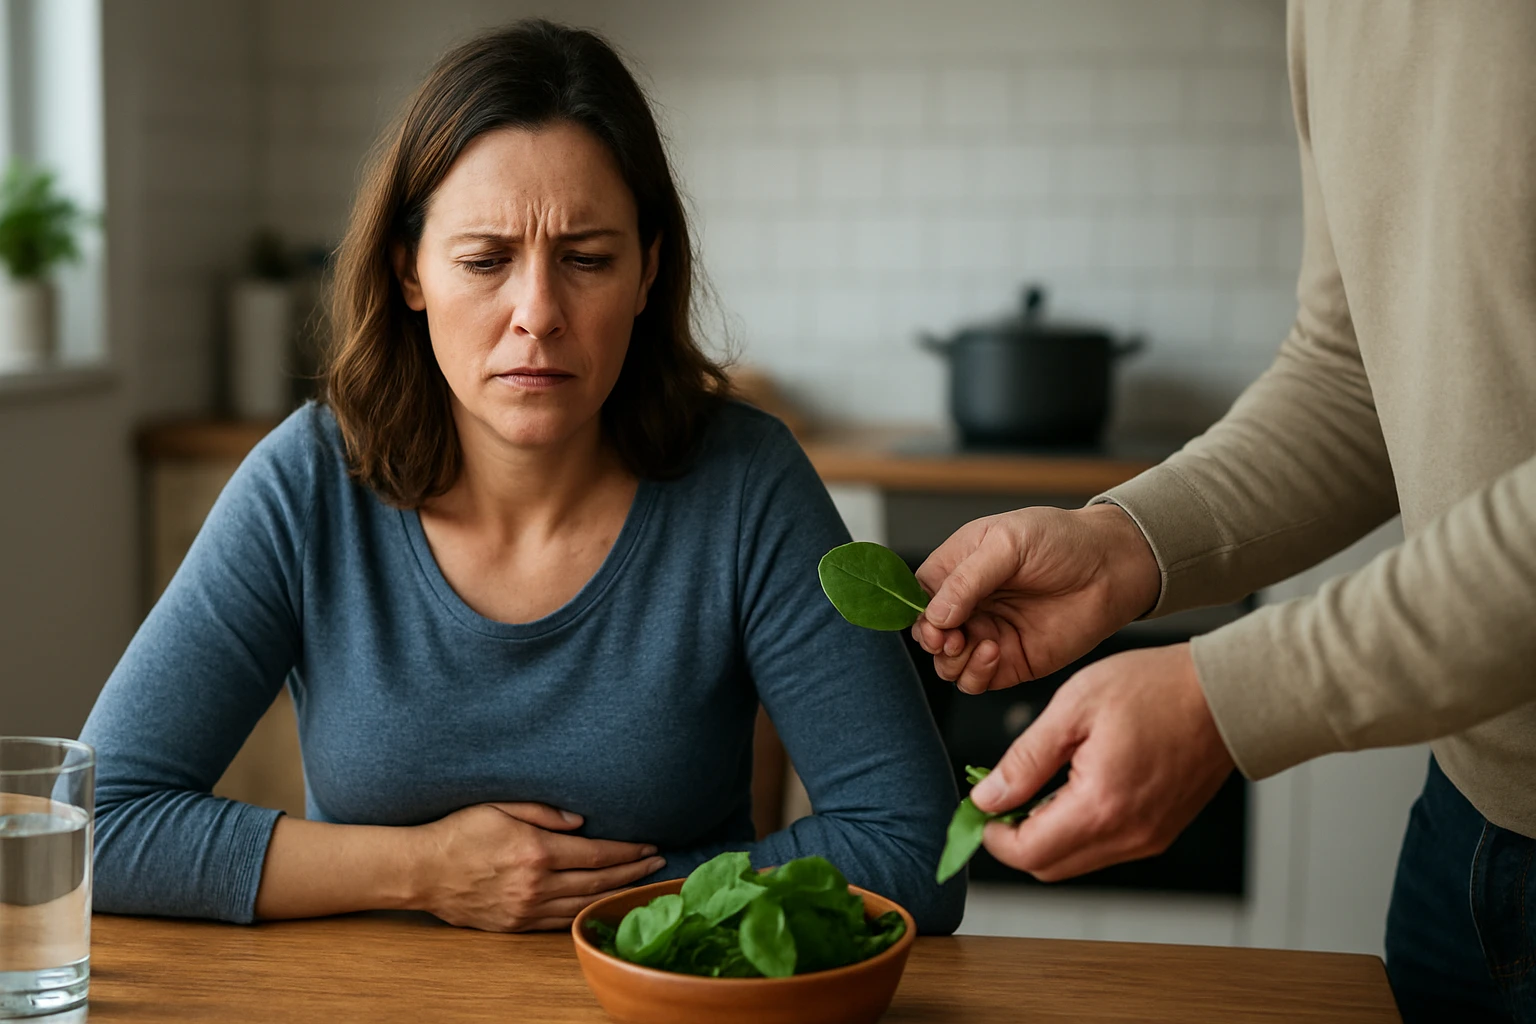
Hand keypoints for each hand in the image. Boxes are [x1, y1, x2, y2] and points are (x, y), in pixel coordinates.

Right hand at [410, 802, 664, 931]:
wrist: (423, 871)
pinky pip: (560, 921)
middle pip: (598, 880)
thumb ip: (544, 811)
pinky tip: (601, 904)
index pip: (597, 853)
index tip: (649, 846)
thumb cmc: (459, 831)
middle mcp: (536, 884)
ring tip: (640, 885)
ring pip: (583, 903)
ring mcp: (526, 908)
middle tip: (657, 864)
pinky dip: (586, 912)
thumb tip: (582, 821)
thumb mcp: (501, 805)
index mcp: (537, 851)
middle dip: (632, 872)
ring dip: (616, 894)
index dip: (628, 851)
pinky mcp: (516, 924)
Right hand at [911, 503, 1159, 692]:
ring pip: (946, 663)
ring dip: (951, 660)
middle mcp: (968, 605)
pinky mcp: (1009, 662)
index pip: (916, 597)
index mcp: (957, 569)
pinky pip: (975, 680)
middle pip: (927, 635)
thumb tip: (935, 616)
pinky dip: (974, 673)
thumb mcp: (1008, 542)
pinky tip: (993, 652)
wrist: (1113, 566)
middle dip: (933, 640)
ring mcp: (987, 634)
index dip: (915, 613)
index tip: (930, 620)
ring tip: (975, 643)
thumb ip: (967, 579)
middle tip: (951, 636)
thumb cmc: (1062, 540)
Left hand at [970, 643, 1234, 880]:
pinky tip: (1074, 787)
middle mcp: (1128, 835)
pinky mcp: (1162, 831)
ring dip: (1048, 834)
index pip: (1028, 854)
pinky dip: (1079, 829)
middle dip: (1016, 838)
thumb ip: (1025, 760)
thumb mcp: (1073, 709)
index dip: (993, 836)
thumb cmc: (1155, 688)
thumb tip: (987, 798)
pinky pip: (1106, 848)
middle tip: (1004, 794)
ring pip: (1077, 860)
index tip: (981, 805)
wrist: (1226, 692)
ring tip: (1039, 784)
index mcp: (1101, 807)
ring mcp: (1149, 838)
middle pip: (1049, 867)